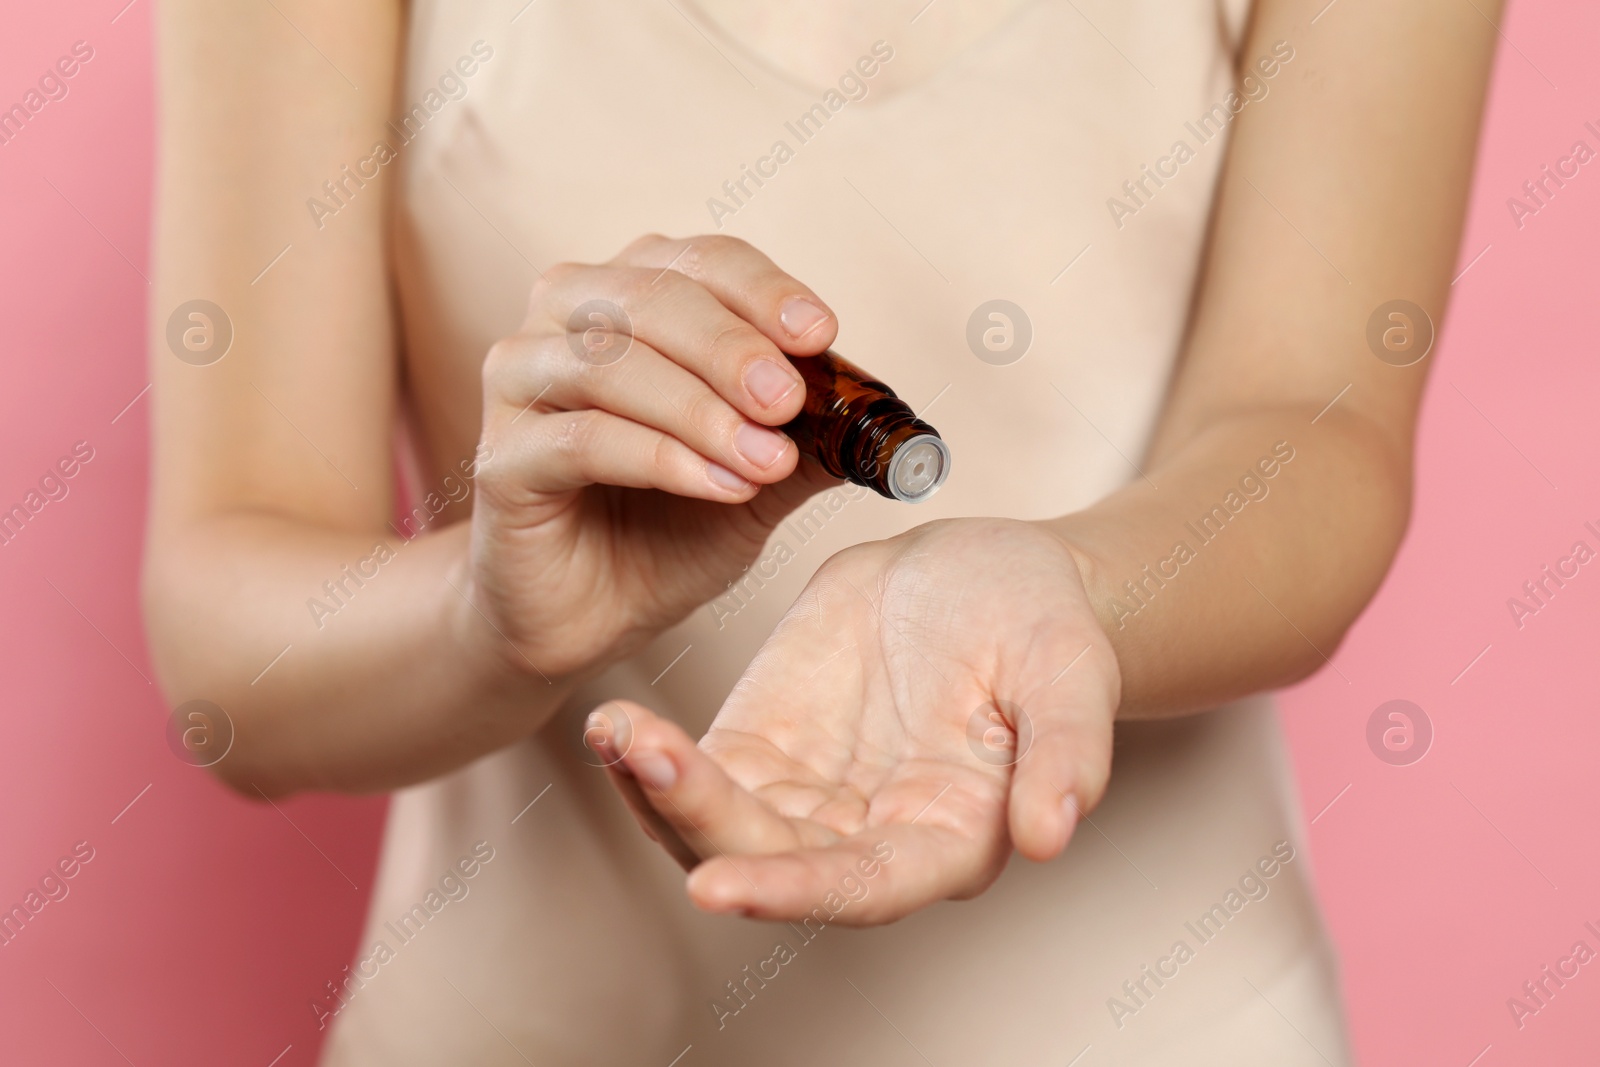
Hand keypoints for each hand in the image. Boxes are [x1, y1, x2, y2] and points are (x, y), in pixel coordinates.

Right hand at [464, 234, 840, 679]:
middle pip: (650, 297)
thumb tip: (881, 415)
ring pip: (610, 363)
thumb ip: (808, 439)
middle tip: (787, 400)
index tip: (820, 335)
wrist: (587, 615)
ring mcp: (521, 380)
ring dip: (700, 410)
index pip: (700, 261)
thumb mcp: (757, 477)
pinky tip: (717, 486)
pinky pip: (581, 439)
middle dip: (731, 347)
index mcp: (629, 295)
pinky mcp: (501, 457)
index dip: (763, 291)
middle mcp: (565, 317)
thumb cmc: (664, 529)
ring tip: (764, 460)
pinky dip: (660, 458)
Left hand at [587, 518, 1121, 924]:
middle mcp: (866, 838)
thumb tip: (1050, 836)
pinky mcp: (764, 746)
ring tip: (616, 732)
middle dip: (697, 822)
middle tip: (641, 757)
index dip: (790, 892)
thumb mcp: (1071, 671)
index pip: (861, 888)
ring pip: (716, 826)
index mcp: (944, 839)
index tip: (716, 884)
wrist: (989, 573)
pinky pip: (695, 770)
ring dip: (657, 792)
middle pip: (767, 861)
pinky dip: (648, 757)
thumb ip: (1066, 752)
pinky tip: (613, 722)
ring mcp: (807, 796)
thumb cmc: (1043, 625)